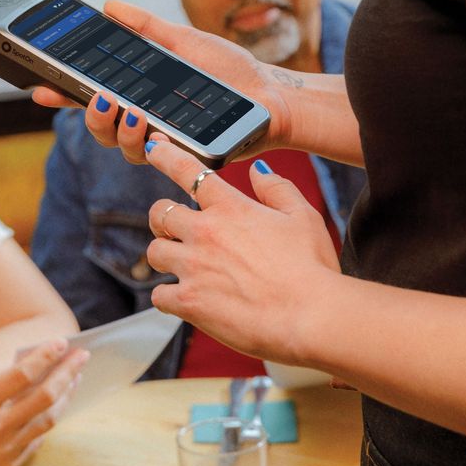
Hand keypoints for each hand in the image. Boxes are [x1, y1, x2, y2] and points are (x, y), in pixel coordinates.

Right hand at [0, 338, 88, 465]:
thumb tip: (32, 367)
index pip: (22, 374)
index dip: (45, 355)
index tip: (62, 341)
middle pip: (45, 397)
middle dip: (68, 372)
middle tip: (82, 356)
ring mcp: (3, 450)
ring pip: (48, 420)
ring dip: (65, 395)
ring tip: (74, 378)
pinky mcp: (6, 465)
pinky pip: (36, 438)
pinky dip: (47, 418)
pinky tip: (55, 403)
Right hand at [32, 0, 290, 162]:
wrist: (270, 97)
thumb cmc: (231, 70)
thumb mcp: (184, 41)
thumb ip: (145, 27)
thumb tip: (109, 6)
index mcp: (139, 94)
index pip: (91, 97)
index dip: (63, 95)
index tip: (41, 89)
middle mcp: (145, 121)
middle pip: (99, 128)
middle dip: (90, 116)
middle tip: (100, 99)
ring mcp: (164, 142)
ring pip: (122, 147)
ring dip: (119, 131)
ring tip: (132, 113)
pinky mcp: (185, 158)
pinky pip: (157, 158)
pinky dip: (152, 144)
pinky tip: (155, 133)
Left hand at [143, 136, 340, 363]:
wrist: (310, 316)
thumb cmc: (313, 268)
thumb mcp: (304, 217)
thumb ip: (277, 189)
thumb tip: (258, 170)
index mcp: (231, 208)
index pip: (188, 170)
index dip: (165, 155)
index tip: (152, 148)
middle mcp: (205, 232)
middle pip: (159, 213)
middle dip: (163, 219)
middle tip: (175, 230)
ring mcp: (193, 267)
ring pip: (153, 252)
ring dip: (165, 256)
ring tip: (182, 266)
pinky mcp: (189, 302)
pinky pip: (158, 295)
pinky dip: (168, 297)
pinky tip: (185, 300)